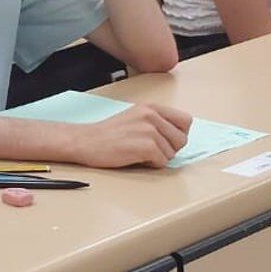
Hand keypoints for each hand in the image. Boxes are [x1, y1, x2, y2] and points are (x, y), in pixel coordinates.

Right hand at [71, 103, 193, 168]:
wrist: (85, 141)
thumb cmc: (108, 134)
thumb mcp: (135, 118)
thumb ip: (157, 122)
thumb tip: (179, 136)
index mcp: (151, 107)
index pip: (185, 121)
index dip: (177, 134)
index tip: (164, 139)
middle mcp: (152, 115)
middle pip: (182, 139)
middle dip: (169, 148)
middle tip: (149, 149)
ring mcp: (148, 130)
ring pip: (172, 153)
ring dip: (158, 158)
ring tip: (138, 152)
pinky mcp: (145, 146)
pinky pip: (162, 161)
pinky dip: (151, 164)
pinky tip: (135, 158)